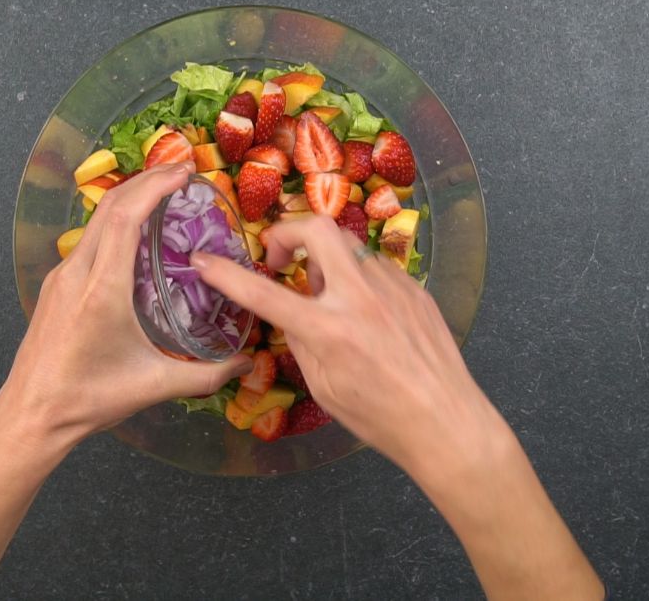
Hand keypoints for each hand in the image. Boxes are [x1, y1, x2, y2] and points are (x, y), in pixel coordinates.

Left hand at [0, 162, 250, 468]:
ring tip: (160, 194)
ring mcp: (61, 277)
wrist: (31, 416)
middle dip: (145, 182)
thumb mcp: (153, 386)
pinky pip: (87, 241)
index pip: (125, 219)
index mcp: (101, 289)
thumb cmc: (87, 400)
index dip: (154, 188)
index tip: (183, 172)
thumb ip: (205, 375)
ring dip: (127, 200)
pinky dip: (114, 223)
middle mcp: (76, 273)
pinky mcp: (55, 287)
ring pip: (95, 222)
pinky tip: (133, 234)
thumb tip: (246, 364)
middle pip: (109, 208)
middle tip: (180, 172)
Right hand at [191, 216, 499, 470]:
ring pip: (349, 250)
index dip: (226, 274)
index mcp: (328, 329)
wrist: (444, 421)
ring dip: (328, 264)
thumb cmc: (379, 416)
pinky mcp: (415, 288)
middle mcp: (360, 297)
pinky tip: (367, 315)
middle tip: (280, 256)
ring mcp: (392, 287)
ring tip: (329, 299)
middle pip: (317, 228)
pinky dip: (359, 282)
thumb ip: (300, 340)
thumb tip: (290, 312)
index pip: (263, 292)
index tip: (204, 260)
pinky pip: (376, 270)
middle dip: (288, 231)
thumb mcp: (323, 386)